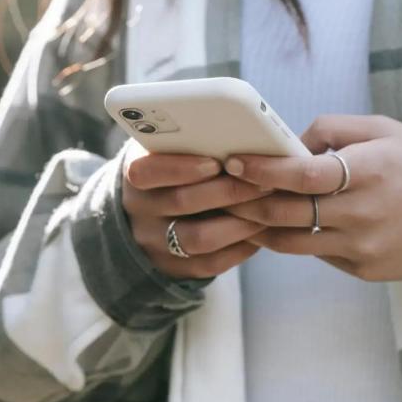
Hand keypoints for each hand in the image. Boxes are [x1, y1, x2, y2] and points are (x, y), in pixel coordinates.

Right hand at [122, 145, 269, 279]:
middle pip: (181, 203)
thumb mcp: (165, 151)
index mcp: (134, 174)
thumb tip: (237, 131)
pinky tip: (259, 233)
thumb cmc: (170, 169)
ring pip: (198, 239)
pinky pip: (209, 265)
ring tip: (267, 209)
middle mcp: (138, 211)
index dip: (182, 168)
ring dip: (239, 224)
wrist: (145, 215)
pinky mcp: (172, 269)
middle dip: (228, 192)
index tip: (217, 162)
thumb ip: (188, 142)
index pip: (147, 171)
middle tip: (264, 182)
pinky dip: (239, 249)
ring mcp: (153, 243)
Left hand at [223, 115, 401, 280]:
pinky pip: (315, 254)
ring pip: (290, 242)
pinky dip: (293, 239)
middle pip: (286, 212)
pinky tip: (278, 225)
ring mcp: (362, 246)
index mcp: (369, 170)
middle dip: (245, 201)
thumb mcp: (385, 129)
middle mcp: (363, 213)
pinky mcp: (363, 269)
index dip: (263, 170)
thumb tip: (289, 144)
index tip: (234, 161)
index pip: (302, 175)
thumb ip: (332, 129)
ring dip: (259, 227)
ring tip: (238, 210)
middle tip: (221, 189)